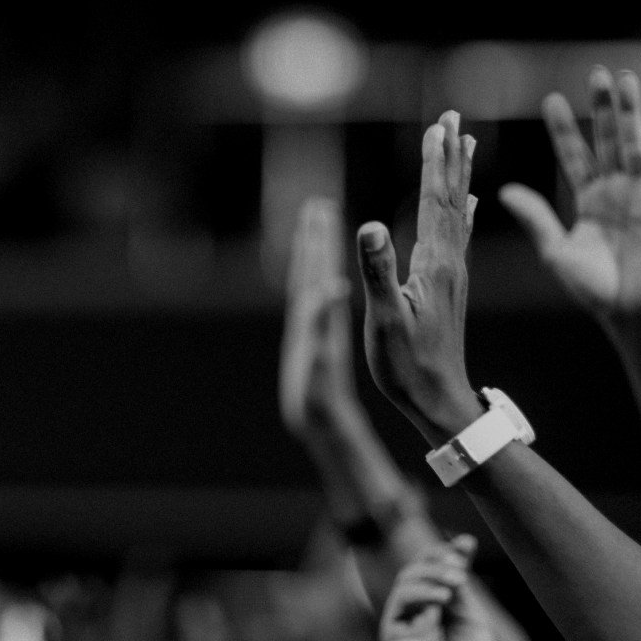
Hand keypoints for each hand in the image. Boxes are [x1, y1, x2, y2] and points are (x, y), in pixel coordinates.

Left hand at [280, 197, 360, 459]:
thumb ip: (322, 324)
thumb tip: (327, 287)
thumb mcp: (323, 363)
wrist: (314, 433)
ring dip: (316, 258)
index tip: (320, 213)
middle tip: (316, 207)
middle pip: (306, 273)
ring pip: (311, 287)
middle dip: (312, 240)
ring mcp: (311, 333)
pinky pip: (321, 305)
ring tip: (321, 231)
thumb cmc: (321, 405)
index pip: (311, 275)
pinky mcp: (319, 344)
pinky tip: (334, 278)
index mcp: (310, 324)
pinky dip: (326, 284)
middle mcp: (306, 324)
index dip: (317, 244)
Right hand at [355, 111, 479, 437]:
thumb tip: (370, 223)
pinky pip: (458, 236)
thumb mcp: (384, 319)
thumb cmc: (407, 366)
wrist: (440, 401)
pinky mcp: (450, 288)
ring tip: (465, 146)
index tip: (439, 125)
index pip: (435, 201)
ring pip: (458, 212)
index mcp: (433, 264)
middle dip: (450, 157)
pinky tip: (470, 205)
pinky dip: (462, 211)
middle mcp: (450, 263)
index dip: (435, 162)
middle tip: (453, 120)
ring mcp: (453, 275)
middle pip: (451, 197)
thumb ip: (378, 271)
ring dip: (458, 177)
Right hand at [380, 538, 494, 640]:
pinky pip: (399, 600)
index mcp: (440, 608)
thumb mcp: (474, 623)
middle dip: (438, 558)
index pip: (439, 571)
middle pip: (419, 568)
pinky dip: (420, 592)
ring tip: (457, 580)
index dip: (450, 552)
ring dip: (432, 572)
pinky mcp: (390, 632)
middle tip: (460, 562)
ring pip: (407, 579)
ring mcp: (403, 620)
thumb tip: (454, 563)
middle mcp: (418, 610)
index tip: (467, 541)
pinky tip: (442, 600)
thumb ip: (462, 595)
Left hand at [498, 67, 640, 323]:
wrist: (627, 312)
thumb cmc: (592, 287)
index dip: (563, 129)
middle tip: (596, 72)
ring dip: (632, 114)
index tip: (550, 99)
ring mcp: (640, 196)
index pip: (572, 155)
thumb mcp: (555, 252)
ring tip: (627, 79)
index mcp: (587, 200)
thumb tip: (505, 190)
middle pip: (606, 140)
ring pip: (635, 145)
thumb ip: (536, 219)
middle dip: (601, 107)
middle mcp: (613, 191)